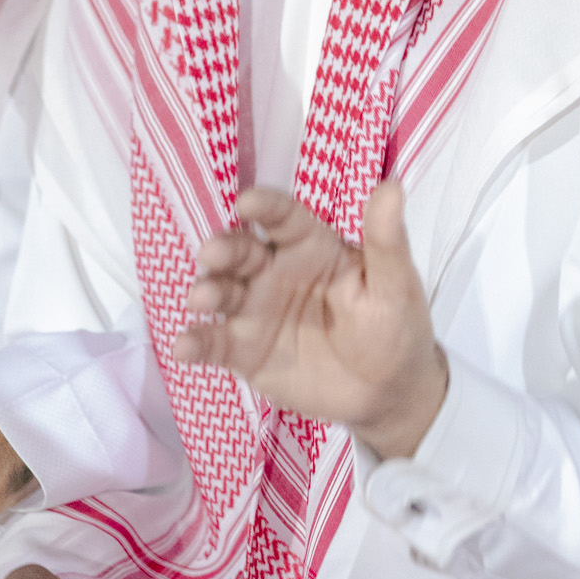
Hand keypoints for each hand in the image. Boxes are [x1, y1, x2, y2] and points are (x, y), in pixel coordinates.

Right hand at [177, 181, 448, 460]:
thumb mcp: (394, 284)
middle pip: (242, 250)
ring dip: (207, 290)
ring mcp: (257, 310)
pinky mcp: (245, 350)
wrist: (388, 393)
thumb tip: (392, 185)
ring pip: (223, 291)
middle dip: (224, 248)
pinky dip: (196, 342)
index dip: (264, 207)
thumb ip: (386, 240)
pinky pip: (215, 342)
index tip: (247, 203)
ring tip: (199, 299)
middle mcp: (276, 272)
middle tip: (212, 253)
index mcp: (311, 246)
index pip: (284, 219)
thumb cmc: (394, 326)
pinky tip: (184, 346)